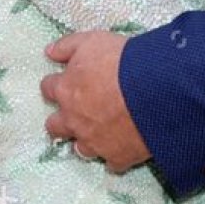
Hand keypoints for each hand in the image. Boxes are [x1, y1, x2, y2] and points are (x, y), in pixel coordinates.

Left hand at [41, 31, 150, 172]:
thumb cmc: (122, 61)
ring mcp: (94, 142)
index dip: (57, 84)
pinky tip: (123, 146)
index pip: (49, 88)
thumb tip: (49, 52)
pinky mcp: (117, 157)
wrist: (155, 90)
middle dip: (61, 120)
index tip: (66, 82)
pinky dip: (115, 155)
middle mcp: (74, 120)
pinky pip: (112, 163)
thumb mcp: (92, 41)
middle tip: (76, 112)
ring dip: (86, 140)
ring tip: (99, 131)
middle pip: (55, 126)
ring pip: (80, 149)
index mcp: (66, 91)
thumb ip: (67, 46)